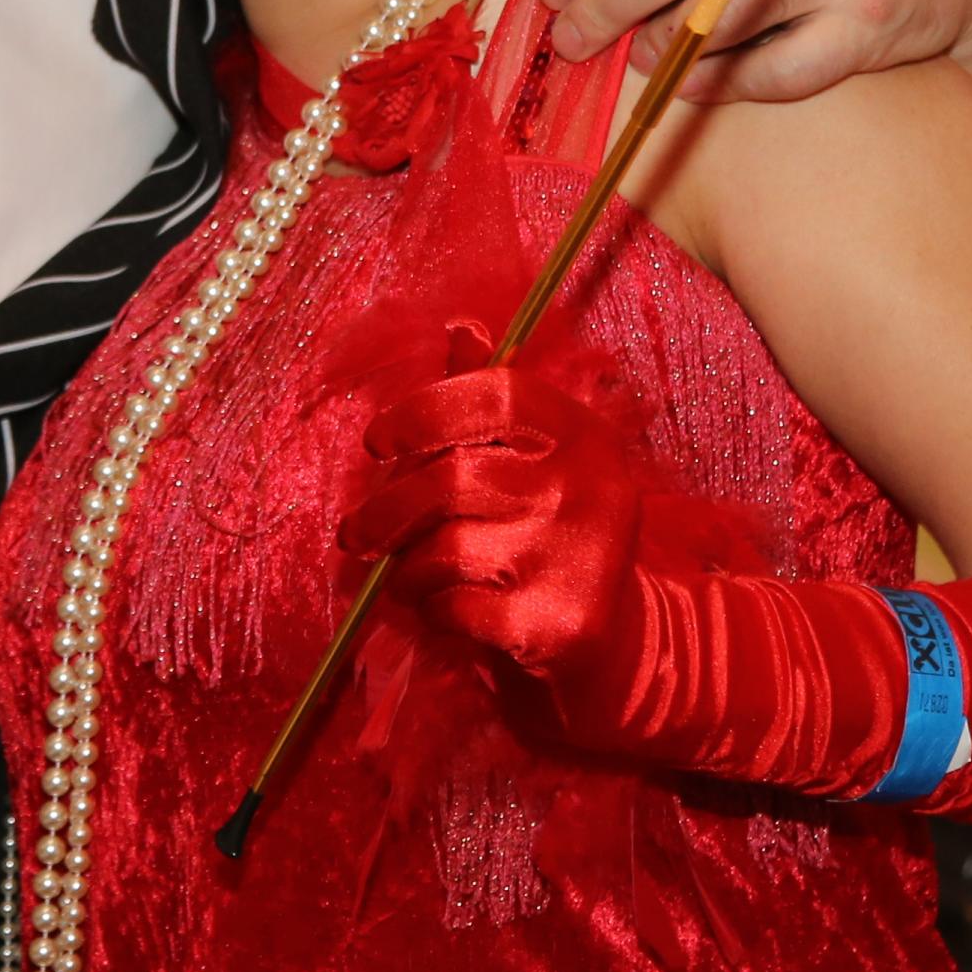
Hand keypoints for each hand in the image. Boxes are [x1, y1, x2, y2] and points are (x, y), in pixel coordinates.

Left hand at [340, 362, 643, 685]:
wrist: (613, 642)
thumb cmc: (553, 535)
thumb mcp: (536, 461)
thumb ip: (492, 401)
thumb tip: (462, 329)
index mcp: (582, 435)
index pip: (495, 395)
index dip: (422, 411)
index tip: (378, 442)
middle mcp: (588, 488)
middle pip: (450, 479)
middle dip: (387, 510)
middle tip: (358, 534)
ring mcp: (576, 558)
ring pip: (443, 548)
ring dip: (405, 567)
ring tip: (406, 576)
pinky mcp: (557, 624)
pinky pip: (453, 606)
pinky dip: (430, 609)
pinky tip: (440, 608)